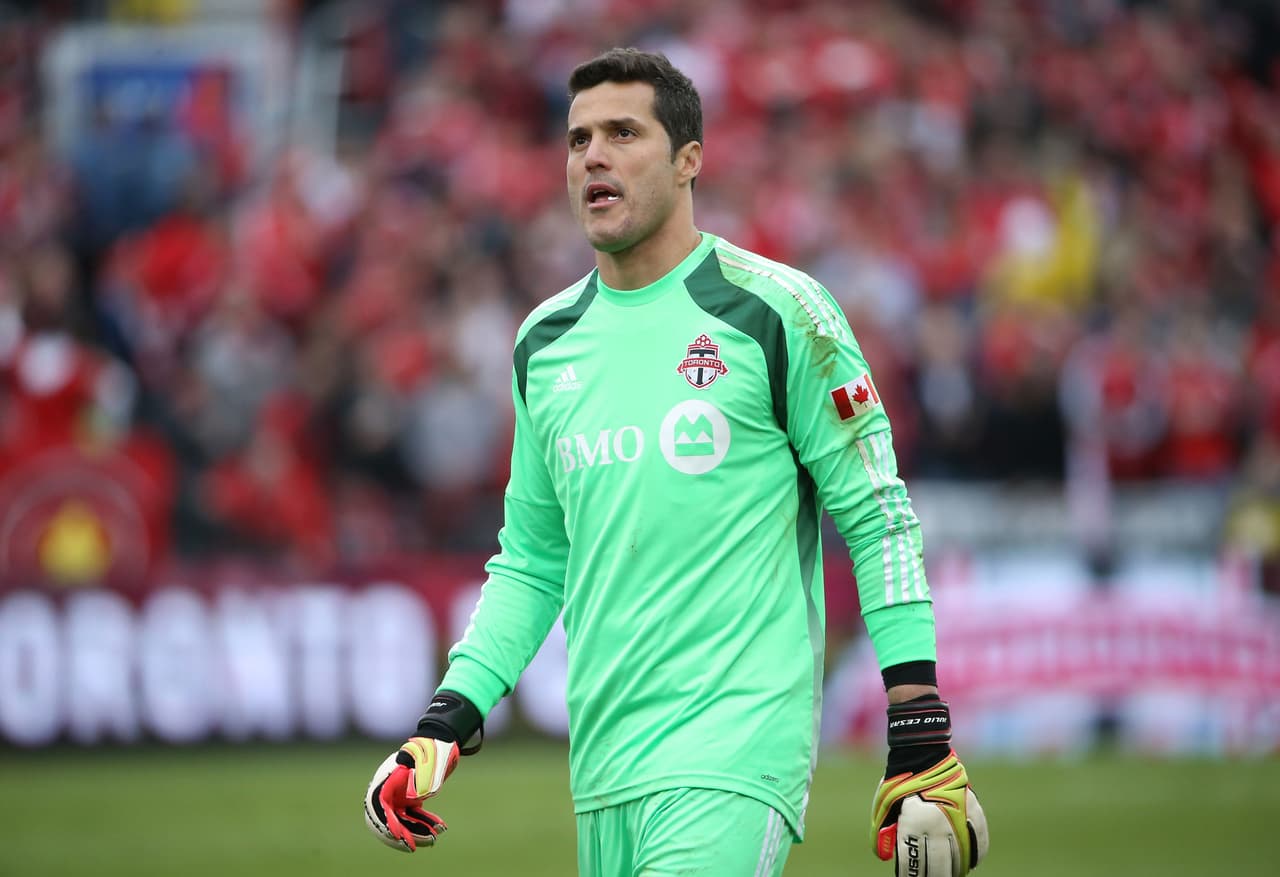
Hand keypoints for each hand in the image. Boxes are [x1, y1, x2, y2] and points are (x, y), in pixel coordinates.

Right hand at [364, 737, 458, 851]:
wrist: (442, 738)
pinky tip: (440, 827)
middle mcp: (389, 788)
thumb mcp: (428, 761)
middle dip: (402, 833)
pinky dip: (424, 822)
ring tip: (434, 838)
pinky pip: (413, 815)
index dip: (387, 822)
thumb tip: (417, 797)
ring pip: (402, 819)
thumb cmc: (432, 746)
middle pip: (389, 817)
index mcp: (386, 778)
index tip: (398, 835)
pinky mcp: (411, 797)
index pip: (379, 806)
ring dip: (416, 830)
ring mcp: (400, 793)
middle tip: (415, 845)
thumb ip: (422, 777)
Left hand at [870, 750, 988, 875]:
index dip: (911, 875)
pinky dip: (975, 855)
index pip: (915, 864)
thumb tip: (886, 857)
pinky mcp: (973, 810)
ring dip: (955, 870)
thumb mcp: (884, 808)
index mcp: (916, 824)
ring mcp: (960, 817)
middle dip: (934, 876)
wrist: (922, 751)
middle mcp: (940, 824)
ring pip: (961, 856)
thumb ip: (884, 834)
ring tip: (950, 875)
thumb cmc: (898, 781)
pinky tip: (969, 864)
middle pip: (940, 865)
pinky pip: (979, 840)